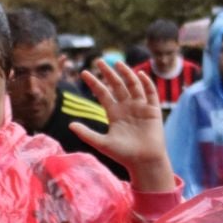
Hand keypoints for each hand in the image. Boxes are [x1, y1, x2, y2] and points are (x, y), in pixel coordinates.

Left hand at [76, 61, 176, 192]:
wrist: (144, 162)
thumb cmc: (124, 155)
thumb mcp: (102, 143)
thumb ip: (87, 134)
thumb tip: (70, 125)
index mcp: (114, 113)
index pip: (102, 93)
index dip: (94, 83)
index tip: (84, 72)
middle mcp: (127, 107)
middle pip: (116, 85)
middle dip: (108, 73)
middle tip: (99, 61)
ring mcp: (140, 107)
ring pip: (133, 85)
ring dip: (127, 74)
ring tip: (118, 63)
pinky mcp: (153, 110)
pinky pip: (150, 93)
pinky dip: (146, 84)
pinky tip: (140, 74)